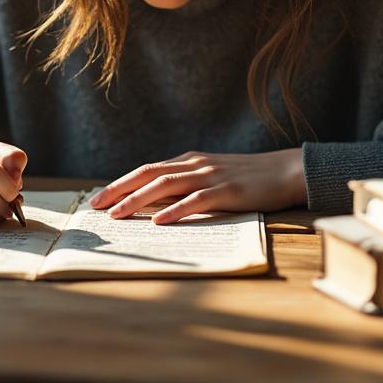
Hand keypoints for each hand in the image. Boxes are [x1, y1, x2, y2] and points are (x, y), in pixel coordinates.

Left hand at [87, 148, 305, 224]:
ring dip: (138, 200)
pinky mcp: (227, 190)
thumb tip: (156, 204)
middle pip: (148, 174)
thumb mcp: (213, 177)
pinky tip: (159, 221)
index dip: (120, 183)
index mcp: (189, 161)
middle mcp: (195, 165)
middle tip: (95, 206)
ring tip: (117, 215)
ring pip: (166, 186)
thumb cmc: (249, 179)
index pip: (146, 170)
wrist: (287, 171)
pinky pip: (196, 200)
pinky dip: (175, 210)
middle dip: (119, 190)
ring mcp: (211, 176)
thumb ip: (187, 185)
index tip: (98, 198)